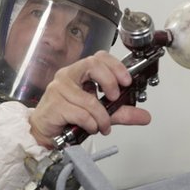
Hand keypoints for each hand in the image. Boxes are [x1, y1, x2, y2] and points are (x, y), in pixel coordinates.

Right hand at [29, 51, 151, 147]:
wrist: (44, 132)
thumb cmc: (68, 117)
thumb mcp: (100, 113)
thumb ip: (121, 112)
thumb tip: (144, 116)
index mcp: (79, 72)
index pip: (99, 57)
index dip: (115, 66)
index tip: (126, 81)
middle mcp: (68, 76)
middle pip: (92, 65)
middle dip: (109, 81)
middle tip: (115, 97)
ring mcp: (59, 89)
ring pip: (89, 99)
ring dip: (102, 117)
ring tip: (104, 126)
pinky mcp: (55, 105)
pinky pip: (80, 114)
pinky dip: (91, 124)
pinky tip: (91, 128)